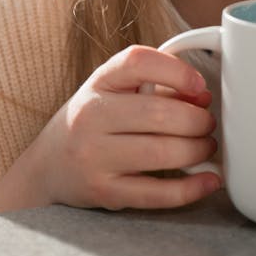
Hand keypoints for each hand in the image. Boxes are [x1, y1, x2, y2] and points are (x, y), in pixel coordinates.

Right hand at [28, 45, 220, 210]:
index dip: (177, 71)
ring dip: (197, 150)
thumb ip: (158, 87)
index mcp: (99, 82)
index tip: (199, 85)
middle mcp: (92, 117)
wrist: (47, 166)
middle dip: (197, 120)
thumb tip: (203, 98)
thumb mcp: (115, 91)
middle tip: (207, 124)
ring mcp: (95, 157)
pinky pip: (156, 194)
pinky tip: (209, 180)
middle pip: (158, 113)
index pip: (139, 62)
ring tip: (205, 146)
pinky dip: (191, 188)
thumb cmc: (92, 121)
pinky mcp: (104, 193)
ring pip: (161, 152)